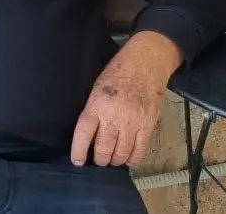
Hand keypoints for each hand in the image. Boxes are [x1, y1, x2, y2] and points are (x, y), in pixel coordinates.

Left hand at [71, 31, 182, 167]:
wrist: (145, 63)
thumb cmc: (117, 73)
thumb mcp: (97, 88)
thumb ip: (93, 110)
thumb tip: (90, 134)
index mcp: (97, 104)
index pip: (84, 133)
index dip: (79, 150)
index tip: (77, 161)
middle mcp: (114, 116)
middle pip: (104, 148)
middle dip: (100, 159)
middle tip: (98, 161)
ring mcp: (133, 122)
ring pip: (122, 152)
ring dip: (115, 160)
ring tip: (112, 160)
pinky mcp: (148, 125)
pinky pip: (140, 150)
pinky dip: (133, 159)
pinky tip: (128, 159)